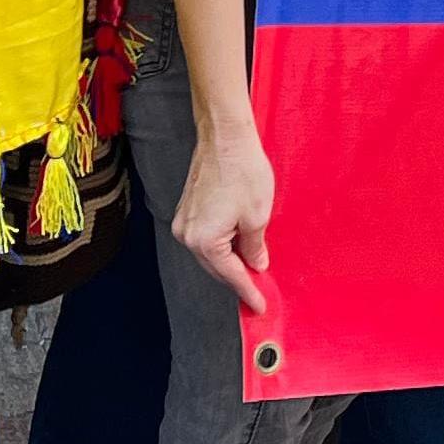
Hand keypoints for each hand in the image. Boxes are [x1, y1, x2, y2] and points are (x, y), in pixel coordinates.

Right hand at [169, 128, 278, 315]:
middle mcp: (187, 235)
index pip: (230, 274)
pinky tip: (237, 249)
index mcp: (204, 240)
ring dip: (229, 262)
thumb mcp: (257, 216)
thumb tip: (255, 264)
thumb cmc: (243, 172)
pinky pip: (205, 238)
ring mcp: (183, 222)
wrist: (224, 138)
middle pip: (216, 267)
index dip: (248, 291)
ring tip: (251, 273)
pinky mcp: (186, 210)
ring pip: (210, 253)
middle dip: (237, 279)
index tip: (260, 305)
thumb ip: (254, 247)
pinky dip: (221, 246)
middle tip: (257, 293)